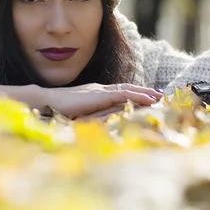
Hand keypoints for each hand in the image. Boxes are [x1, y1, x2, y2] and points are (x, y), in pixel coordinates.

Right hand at [43, 83, 162, 118]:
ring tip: (160, 96)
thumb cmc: (58, 109)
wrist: (47, 101)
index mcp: (95, 93)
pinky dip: (138, 95)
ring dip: (146, 93)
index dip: (134, 93)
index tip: (149, 97)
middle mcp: (100, 89)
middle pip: (127, 88)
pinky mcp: (100, 95)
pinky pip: (124, 94)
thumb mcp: (78, 112)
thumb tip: (99, 122)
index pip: (120, 92)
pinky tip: (150, 99)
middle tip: (161, 94)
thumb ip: (90, 114)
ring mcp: (100, 90)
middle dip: (145, 91)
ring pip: (129, 90)